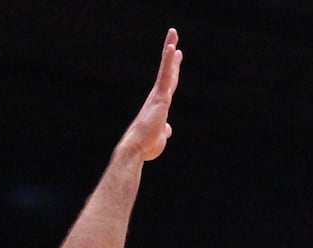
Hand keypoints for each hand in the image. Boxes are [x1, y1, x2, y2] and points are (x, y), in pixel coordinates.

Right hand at [117, 28, 181, 161]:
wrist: (136, 149)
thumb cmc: (145, 147)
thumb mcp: (160, 138)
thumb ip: (164, 131)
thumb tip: (167, 130)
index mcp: (158, 106)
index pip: (168, 84)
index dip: (173, 69)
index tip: (176, 55)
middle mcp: (156, 97)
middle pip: (167, 71)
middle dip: (170, 54)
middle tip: (173, 36)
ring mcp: (158, 96)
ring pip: (166, 69)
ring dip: (169, 50)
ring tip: (173, 33)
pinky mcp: (160, 98)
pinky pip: (166, 76)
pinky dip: (169, 62)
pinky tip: (173, 49)